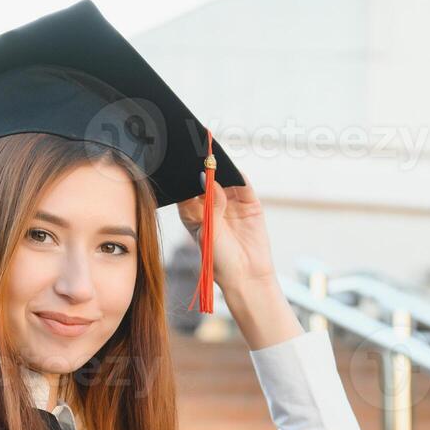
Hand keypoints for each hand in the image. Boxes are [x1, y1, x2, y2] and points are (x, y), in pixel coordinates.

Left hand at [174, 168, 278, 293]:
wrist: (246, 276)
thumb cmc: (220, 261)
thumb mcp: (209, 232)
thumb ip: (210, 206)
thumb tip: (208, 179)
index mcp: (192, 212)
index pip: (186, 188)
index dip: (184, 175)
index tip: (181, 162)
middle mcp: (210, 205)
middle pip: (205, 179)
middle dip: (203, 166)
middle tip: (199, 153)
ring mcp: (230, 203)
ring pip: (224, 178)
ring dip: (221, 167)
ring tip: (215, 158)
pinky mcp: (249, 203)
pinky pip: (243, 184)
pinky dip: (238, 175)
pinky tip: (233, 170)